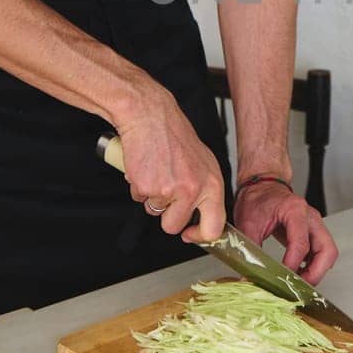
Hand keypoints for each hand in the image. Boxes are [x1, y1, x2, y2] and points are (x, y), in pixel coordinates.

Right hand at [117, 85, 227, 242]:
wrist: (151, 116)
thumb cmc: (174, 136)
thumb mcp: (203, 163)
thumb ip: (205, 190)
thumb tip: (204, 216)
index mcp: (212, 184)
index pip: (214, 227)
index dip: (198, 236)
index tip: (189, 234)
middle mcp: (193, 189)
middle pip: (174, 225)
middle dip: (165, 215)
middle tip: (165, 194)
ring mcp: (169, 190)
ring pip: (154, 212)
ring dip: (151, 197)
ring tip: (157, 171)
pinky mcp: (147, 186)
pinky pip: (138, 198)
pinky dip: (139, 186)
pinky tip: (146, 167)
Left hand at [232, 180, 338, 284]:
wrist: (261, 186)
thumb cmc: (256, 199)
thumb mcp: (248, 224)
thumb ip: (250, 251)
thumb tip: (249, 277)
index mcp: (295, 210)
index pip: (301, 243)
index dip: (293, 265)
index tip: (283, 278)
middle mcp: (310, 217)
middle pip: (327, 249)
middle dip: (316, 272)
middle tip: (299, 286)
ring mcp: (314, 224)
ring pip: (328, 252)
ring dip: (318, 271)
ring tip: (299, 283)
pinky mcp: (313, 231)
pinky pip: (322, 252)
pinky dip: (315, 266)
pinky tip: (300, 274)